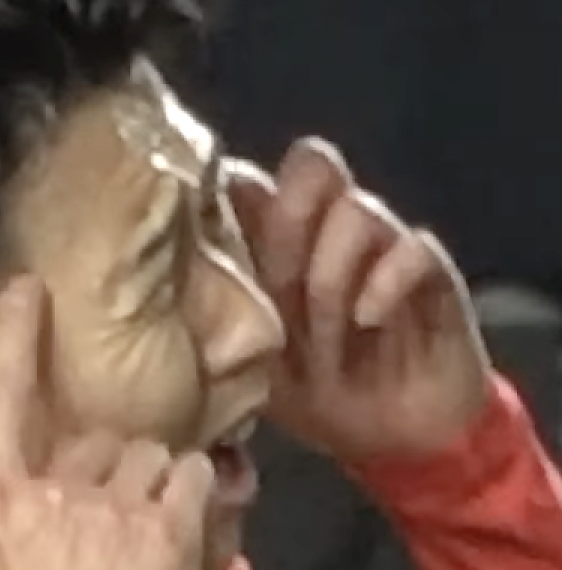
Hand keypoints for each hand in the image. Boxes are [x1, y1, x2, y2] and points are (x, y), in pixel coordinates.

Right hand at [0, 277, 216, 569]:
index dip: (11, 341)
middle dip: (114, 471)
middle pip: (98, 439)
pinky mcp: (163, 528)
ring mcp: (109, 508)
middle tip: (119, 517)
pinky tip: (193, 529)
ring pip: (151, 455)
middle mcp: (52, 492)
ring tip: (154, 529)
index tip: (23, 288)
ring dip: (157, 484)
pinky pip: (192, 476)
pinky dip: (200, 496)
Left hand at [228, 139, 491, 459]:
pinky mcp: (431, 272)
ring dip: (331, 273)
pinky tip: (367, 320)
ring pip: (357, 208)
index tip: (213, 239)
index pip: (252, 178)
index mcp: (277, 239)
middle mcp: (329, 227)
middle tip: (276, 286)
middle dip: (287, 218)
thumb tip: (170, 289)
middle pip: (312, 164)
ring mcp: (383, 244)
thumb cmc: (311, 391)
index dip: (232, 193)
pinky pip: (413, 248)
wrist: (394, 438)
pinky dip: (385, 282)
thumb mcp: (250, 361)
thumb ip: (217, 316)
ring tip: (323, 335)